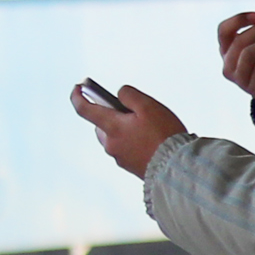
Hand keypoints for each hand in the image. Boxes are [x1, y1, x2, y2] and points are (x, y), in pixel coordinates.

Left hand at [71, 81, 186, 177]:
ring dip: (123, 128)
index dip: (78, 96)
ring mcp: (119, 157)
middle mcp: (111, 144)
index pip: (84, 110)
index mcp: (112, 127)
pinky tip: (150, 138)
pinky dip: (132, 140)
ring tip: (147, 125)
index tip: (78, 87)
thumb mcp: (148, 106)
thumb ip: (129, 95)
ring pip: (114, 136)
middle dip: (111, 113)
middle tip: (131, 108)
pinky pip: (125, 148)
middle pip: (102, 124)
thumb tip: (120, 94)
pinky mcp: (130, 166)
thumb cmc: (164, 136)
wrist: (175, 167)